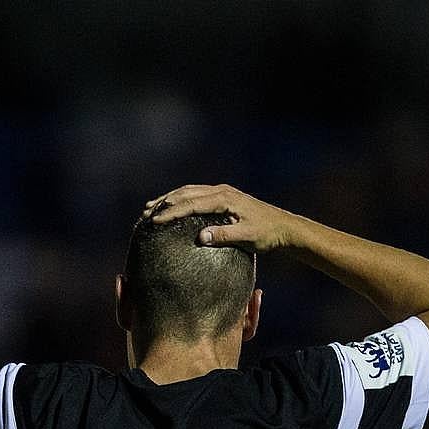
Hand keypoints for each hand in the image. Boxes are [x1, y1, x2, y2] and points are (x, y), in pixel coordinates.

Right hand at [143, 184, 301, 252]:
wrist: (283, 227)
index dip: (171, 212)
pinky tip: (173, 206)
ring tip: (151, 207)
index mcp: (224, 198)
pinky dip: (182, 198)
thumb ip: (224, 236)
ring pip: (190, 191)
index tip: (154, 220)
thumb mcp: (247, 238)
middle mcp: (221, 191)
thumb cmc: (266, 234)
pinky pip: (197, 194)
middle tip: (145, 213)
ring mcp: (222, 192)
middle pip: (186, 193)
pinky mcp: (224, 197)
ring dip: (170, 198)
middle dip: (164, 202)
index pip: (191, 203)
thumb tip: (200, 236)